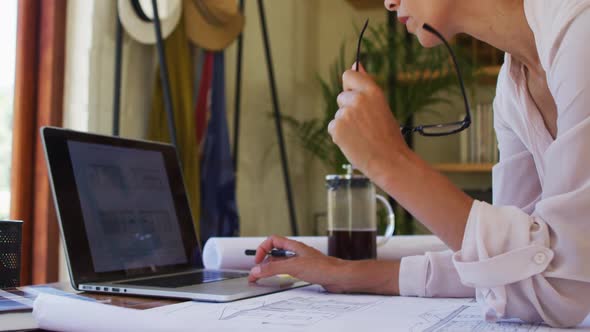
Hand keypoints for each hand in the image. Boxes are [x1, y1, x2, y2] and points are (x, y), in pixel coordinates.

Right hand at [248, 235, 400, 294]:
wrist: (340, 277)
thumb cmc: (324, 267)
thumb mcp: (294, 267)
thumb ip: (274, 268)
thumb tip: (257, 269)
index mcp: (293, 246)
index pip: (272, 240)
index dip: (262, 249)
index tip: (258, 261)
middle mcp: (297, 252)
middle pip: (275, 252)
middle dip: (265, 260)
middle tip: (258, 271)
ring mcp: (301, 262)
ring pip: (282, 262)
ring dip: (272, 268)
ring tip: (265, 276)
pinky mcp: (306, 272)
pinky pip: (290, 271)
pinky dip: (281, 275)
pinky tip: (281, 281)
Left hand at [328, 63, 409, 183]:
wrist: (389, 161)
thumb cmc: (388, 135)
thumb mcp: (381, 105)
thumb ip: (365, 85)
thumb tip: (355, 63)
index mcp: (372, 91)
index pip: (348, 75)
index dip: (350, 87)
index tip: (357, 98)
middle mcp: (357, 99)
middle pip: (341, 97)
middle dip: (348, 108)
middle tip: (365, 124)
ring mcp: (345, 113)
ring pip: (338, 114)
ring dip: (345, 124)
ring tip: (362, 135)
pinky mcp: (336, 128)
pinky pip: (333, 127)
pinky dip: (340, 135)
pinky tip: (354, 142)